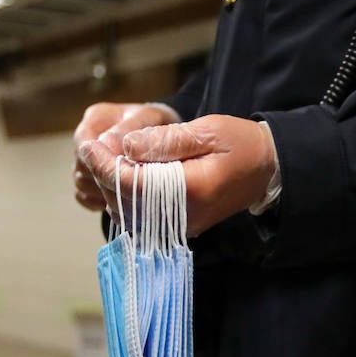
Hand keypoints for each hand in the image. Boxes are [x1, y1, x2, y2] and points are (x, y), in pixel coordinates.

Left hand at [77, 115, 277, 237]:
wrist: (268, 169)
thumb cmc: (242, 145)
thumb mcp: (208, 131)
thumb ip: (166, 139)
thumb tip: (127, 145)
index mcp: (190, 190)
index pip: (131, 183)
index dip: (103, 163)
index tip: (86, 144)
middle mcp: (182, 216)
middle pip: (124, 199)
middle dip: (103, 173)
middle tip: (92, 147)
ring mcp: (180, 225)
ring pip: (127, 211)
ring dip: (112, 186)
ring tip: (107, 158)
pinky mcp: (179, 225)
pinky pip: (140, 215)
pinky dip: (125, 196)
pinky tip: (125, 174)